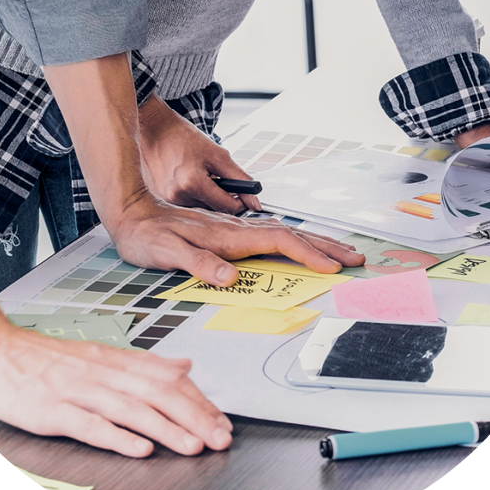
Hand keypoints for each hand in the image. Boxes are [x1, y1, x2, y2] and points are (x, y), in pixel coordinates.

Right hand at [0, 315, 233, 456]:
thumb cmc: (44, 357)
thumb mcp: (100, 353)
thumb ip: (143, 363)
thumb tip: (184, 365)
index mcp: (115, 360)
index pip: (166, 378)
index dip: (198, 400)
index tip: (221, 420)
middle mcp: (102, 373)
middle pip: (156, 393)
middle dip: (193, 416)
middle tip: (220, 437)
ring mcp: (78, 391)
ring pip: (130, 409)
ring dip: (165, 429)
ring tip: (193, 445)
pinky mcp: (52, 410)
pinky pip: (89, 425)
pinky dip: (117, 437)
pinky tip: (139, 448)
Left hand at [108, 191, 365, 286]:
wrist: (132, 212)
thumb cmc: (146, 236)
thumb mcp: (165, 251)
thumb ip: (197, 262)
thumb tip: (230, 277)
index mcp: (227, 235)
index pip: (277, 241)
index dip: (306, 254)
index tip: (332, 267)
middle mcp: (237, 228)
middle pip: (291, 234)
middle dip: (325, 246)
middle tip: (356, 257)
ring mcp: (235, 229)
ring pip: (286, 234)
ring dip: (316, 243)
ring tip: (342, 253)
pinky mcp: (230, 232)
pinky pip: (272, 236)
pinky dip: (296, 242)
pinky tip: (302, 246)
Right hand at [139, 93, 261, 213]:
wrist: (154, 130)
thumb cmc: (183, 138)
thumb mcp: (218, 155)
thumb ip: (240, 179)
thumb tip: (254, 201)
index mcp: (192, 184)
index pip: (228, 207)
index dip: (241, 201)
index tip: (244, 195)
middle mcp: (177, 196)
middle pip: (214, 211)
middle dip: (222, 197)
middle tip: (218, 178)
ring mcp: (167, 200)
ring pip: (201, 210)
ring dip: (207, 197)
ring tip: (200, 176)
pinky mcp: (161, 201)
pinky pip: (188, 205)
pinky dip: (194, 196)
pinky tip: (188, 180)